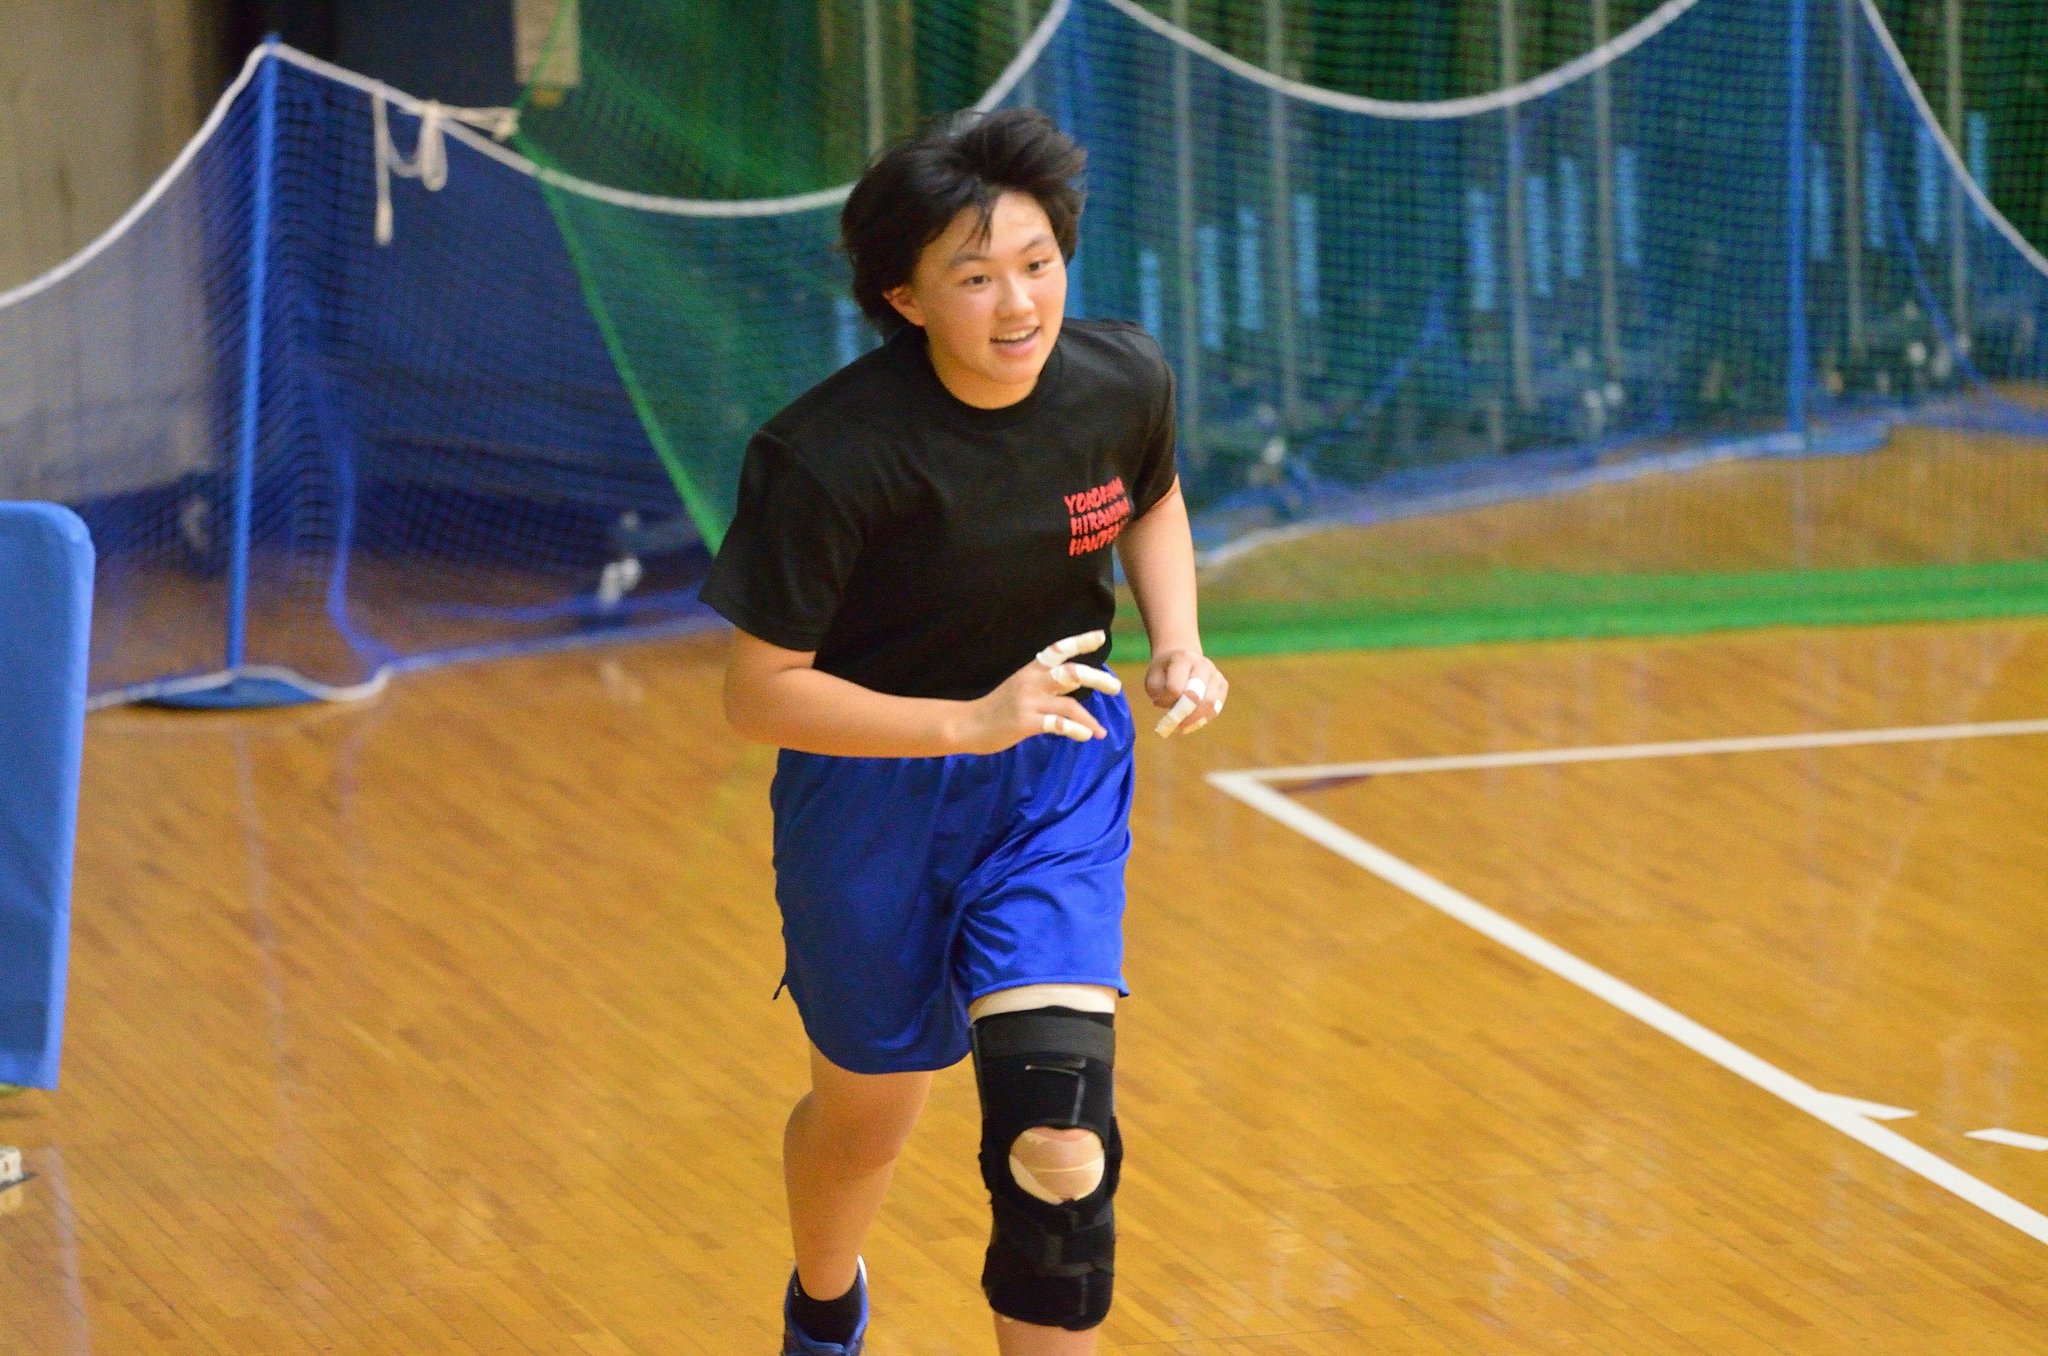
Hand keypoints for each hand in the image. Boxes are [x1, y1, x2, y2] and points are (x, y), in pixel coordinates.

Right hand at [956, 631, 1122, 754]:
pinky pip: (1058, 725)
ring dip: (1090, 718)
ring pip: (1069, 704)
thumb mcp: (1020, 685)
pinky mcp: (1025, 722)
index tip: (1101, 637)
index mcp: (1031, 669)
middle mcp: (1032, 681)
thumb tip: (1075, 680)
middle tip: (1116, 687)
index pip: (1058, 650)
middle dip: (1097, 678)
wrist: (967, 723)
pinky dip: (1075, 730)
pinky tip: (1086, 736)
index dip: (1080, 642)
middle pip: (1072, 673)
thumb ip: (1045, 682)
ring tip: (1101, 731)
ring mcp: (1029, 702)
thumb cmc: (997, 706)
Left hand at [1145, 648, 1226, 736]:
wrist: (1181, 658)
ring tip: (1182, 726)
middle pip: (1196, 696)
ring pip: (1210, 703)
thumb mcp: (1152, 679)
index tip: (1157, 702)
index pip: (1175, 688)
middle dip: (1183, 715)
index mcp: (1182, 658)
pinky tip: (1192, 722)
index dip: (1166, 701)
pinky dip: (1204, 719)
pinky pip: (1216, 707)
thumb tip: (1176, 712)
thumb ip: (1158, 694)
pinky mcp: (1222, 684)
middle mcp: (1202, 663)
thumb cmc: (1164, 672)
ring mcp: (1215, 673)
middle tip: (1173, 726)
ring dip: (1194, 720)